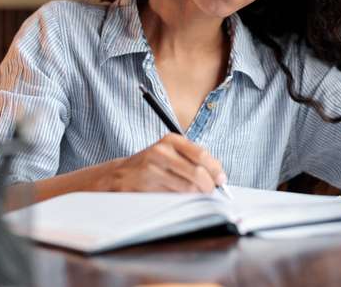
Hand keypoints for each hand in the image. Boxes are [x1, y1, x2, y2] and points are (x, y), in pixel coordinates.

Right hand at [101, 134, 226, 193]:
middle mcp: (161, 152)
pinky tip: (180, 198)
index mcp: (171, 140)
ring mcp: (151, 170)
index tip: (221, 179)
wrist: (120, 174)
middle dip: (209, 186)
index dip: (215, 169)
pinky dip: (183, 201)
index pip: (201, 154)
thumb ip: (194, 159)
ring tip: (196, 195)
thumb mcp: (171, 152)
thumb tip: (219, 175)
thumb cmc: (153, 164)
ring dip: (197, 195)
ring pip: (187, 188)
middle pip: (197, 173)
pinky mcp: (145, 187)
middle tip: (211, 191)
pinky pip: (174, 198)